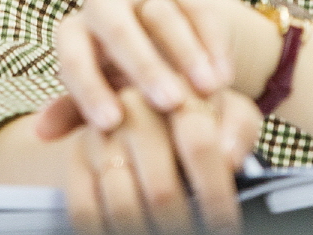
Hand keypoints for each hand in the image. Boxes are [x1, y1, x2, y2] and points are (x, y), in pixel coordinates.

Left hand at [44, 0, 274, 133]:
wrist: (160, 47)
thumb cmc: (119, 82)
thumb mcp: (100, 95)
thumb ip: (75, 112)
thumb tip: (42, 131)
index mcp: (76, 30)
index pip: (74, 56)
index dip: (90, 89)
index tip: (112, 124)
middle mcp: (106, 1)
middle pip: (118, 26)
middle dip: (146, 65)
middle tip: (171, 103)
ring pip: (164, 14)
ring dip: (189, 53)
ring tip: (208, 90)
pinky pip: (200, 7)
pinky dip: (213, 41)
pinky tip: (224, 74)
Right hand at [59, 85, 260, 233]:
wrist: (156, 114)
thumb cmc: (204, 121)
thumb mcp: (232, 115)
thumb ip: (238, 131)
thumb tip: (229, 159)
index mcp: (177, 92)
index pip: (198, 145)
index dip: (214, 192)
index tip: (224, 224)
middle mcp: (133, 110)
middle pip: (160, 188)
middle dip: (180, 225)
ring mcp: (101, 136)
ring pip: (123, 205)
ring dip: (145, 232)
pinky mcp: (75, 159)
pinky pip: (85, 209)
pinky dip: (104, 230)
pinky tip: (126, 234)